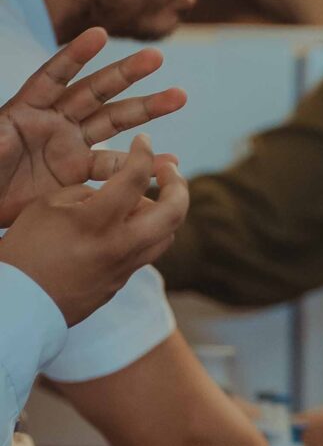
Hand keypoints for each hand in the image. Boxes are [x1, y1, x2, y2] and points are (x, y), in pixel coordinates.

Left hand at [0, 29, 186, 226]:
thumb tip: (4, 128)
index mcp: (28, 107)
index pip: (54, 75)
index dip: (76, 55)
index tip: (100, 34)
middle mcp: (54, 120)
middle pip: (95, 91)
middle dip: (126, 73)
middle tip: (156, 57)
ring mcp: (70, 145)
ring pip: (114, 122)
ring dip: (147, 109)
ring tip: (179, 96)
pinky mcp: (79, 173)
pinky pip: (114, 167)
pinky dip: (141, 165)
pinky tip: (167, 161)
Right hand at [4, 138, 188, 325]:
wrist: (20, 302)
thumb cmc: (25, 249)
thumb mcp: (47, 206)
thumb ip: (86, 192)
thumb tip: (112, 191)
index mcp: (96, 222)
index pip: (135, 179)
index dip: (144, 154)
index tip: (145, 143)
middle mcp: (119, 246)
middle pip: (174, 212)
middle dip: (178, 184)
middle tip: (169, 170)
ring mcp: (124, 268)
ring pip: (167, 235)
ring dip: (167, 211)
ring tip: (150, 197)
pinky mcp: (121, 283)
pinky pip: (147, 252)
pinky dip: (148, 232)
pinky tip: (130, 223)